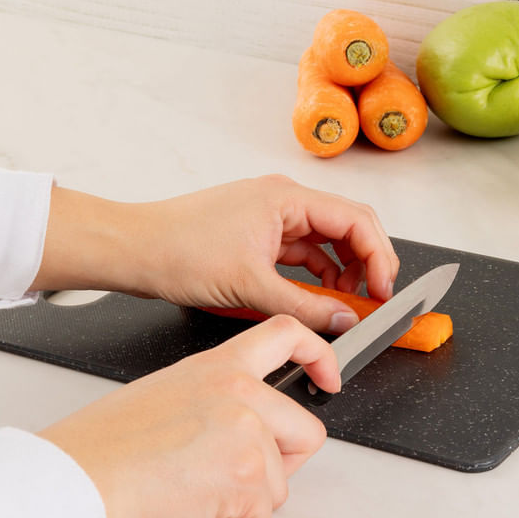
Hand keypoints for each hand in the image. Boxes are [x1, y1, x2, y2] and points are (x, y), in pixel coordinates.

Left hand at [32, 174, 399, 333]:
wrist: (135, 249)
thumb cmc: (179, 251)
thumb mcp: (250, 286)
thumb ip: (306, 307)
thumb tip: (346, 320)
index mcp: (288, 198)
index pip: (356, 219)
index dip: (379, 256)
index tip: (383, 291)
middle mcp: (285, 200)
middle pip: (348, 227)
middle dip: (367, 262)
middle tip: (374, 299)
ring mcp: (273, 216)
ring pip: (327, 241)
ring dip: (343, 271)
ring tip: (346, 305)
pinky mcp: (261, 235)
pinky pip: (303, 253)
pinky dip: (317, 275)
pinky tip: (320, 298)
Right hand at [38, 315, 340, 517]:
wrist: (70, 481)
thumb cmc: (102, 444)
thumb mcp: (169, 393)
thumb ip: (221, 398)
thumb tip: (249, 425)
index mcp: (220, 366)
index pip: (287, 334)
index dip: (319, 354)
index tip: (328, 376)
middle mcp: (241, 390)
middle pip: (306, 430)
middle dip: (279, 464)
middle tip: (232, 474)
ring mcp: (247, 430)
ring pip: (282, 481)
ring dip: (244, 499)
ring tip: (193, 490)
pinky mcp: (245, 473)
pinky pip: (261, 516)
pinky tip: (191, 509)